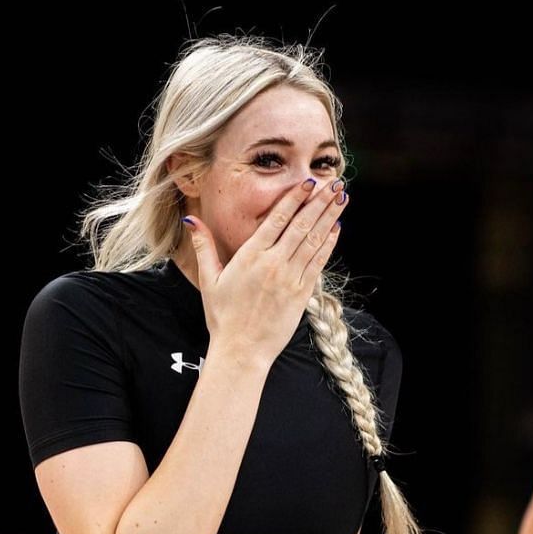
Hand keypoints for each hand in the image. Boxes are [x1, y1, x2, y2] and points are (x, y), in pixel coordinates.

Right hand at [186, 177, 345, 367]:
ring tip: (342, 198)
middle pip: (301, 225)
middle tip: (334, 182)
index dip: (294, 198)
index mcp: (250, 256)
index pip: (276, 219)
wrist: (242, 350)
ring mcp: (291, 279)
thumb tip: (190, 219)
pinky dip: (328, 244)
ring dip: (330, 217)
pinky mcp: (302, 294)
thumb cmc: (223, 316)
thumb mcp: (209, 279)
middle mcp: (273, 264)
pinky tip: (336, 229)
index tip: (308, 182)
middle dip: (320, 202)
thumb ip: (203, 246)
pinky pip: (318, 263)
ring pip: (314, 241)